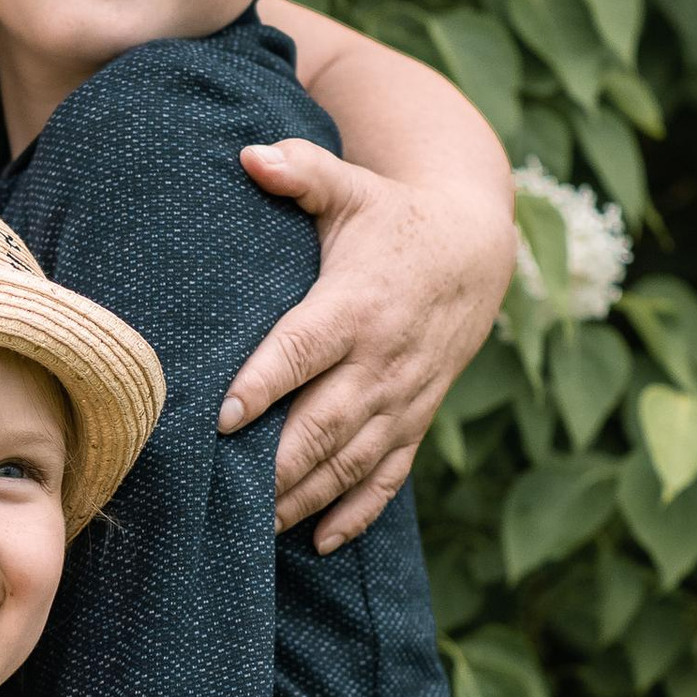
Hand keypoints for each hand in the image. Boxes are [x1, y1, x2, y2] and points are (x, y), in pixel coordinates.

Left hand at [221, 142, 511, 552]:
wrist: (476, 251)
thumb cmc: (392, 218)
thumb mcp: (352, 188)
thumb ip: (302, 171)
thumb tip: (251, 154)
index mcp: (356, 305)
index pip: (303, 351)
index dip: (264, 385)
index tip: (221, 419)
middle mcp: (381, 360)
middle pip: (324, 423)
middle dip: (276, 466)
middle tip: (225, 500)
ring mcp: (402, 397)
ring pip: (351, 460)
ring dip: (304, 498)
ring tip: (254, 529)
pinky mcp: (416, 419)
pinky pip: (389, 477)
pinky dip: (357, 513)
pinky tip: (319, 542)